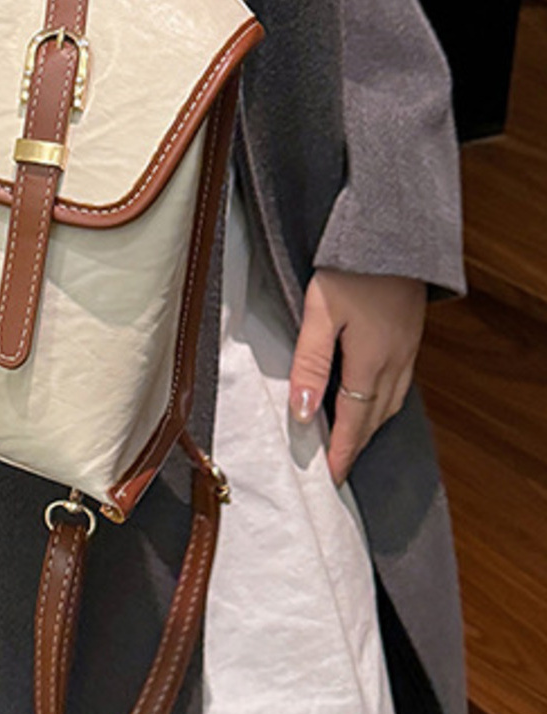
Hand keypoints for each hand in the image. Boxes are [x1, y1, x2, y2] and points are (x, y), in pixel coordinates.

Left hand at [288, 268, 426, 484]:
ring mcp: (408, 350)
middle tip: (339, 469)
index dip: (341, 450)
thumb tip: (303, 412)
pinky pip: (400, 384)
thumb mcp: (320, 310)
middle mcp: (396, 362)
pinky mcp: (411, 336)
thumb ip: (309, 362)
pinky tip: (373, 400)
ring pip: (390, 402)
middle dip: (356, 445)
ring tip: (351, 441)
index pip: (353, 420)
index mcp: (371, 361)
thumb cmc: (351, 267)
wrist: (395, 235)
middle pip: (374, 417)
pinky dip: (385, 403)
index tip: (331, 478)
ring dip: (371, 426)